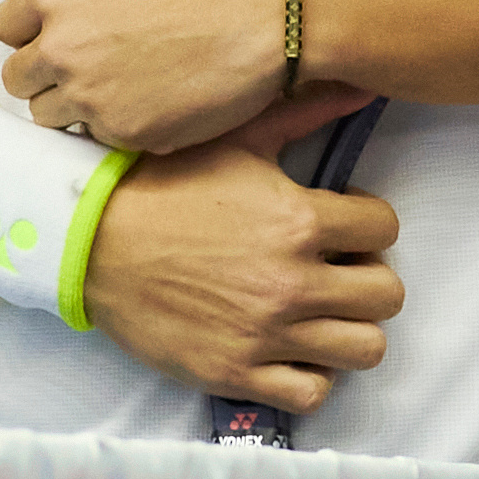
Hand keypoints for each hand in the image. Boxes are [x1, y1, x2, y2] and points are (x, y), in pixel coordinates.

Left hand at [0, 0, 283, 151]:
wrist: (262, 20)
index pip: (5, 27)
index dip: (32, 34)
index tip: (61, 37)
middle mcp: (61, 46)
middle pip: (17, 78)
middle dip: (47, 75)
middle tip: (93, 66)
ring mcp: (87, 95)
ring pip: (49, 115)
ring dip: (75, 106)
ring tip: (123, 87)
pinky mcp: (119, 133)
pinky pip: (95, 138)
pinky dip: (116, 126)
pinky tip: (152, 103)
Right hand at [81, 88, 401, 413]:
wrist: (90, 240)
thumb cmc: (162, 183)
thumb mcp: (236, 138)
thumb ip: (305, 113)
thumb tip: (360, 85)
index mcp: (298, 219)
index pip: (385, 228)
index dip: (368, 222)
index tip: (343, 222)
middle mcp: (291, 280)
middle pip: (387, 296)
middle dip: (369, 278)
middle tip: (338, 269)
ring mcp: (265, 333)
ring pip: (365, 349)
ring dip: (350, 328)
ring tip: (321, 311)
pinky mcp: (234, 372)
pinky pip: (313, 393)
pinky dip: (310, 373)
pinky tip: (290, 347)